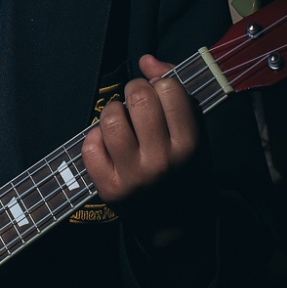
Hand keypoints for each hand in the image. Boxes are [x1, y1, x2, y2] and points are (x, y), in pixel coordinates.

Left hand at [78, 54, 202, 203]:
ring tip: (121, 120)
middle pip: (139, 98)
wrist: (176, 227)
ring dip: (113, 111)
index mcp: (190, 145)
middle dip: (135, 91)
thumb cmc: (186, 171)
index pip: (170, 90)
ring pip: (110, 118)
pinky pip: (90, 145)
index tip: (161, 95)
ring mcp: (133, 177)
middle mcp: (162, 162)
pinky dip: (95, 137)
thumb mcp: (196, 134)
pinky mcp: (109, 189)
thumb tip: (146, 60)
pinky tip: (108, 143)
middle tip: (137, 102)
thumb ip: (178, 93)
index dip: (161, 84)